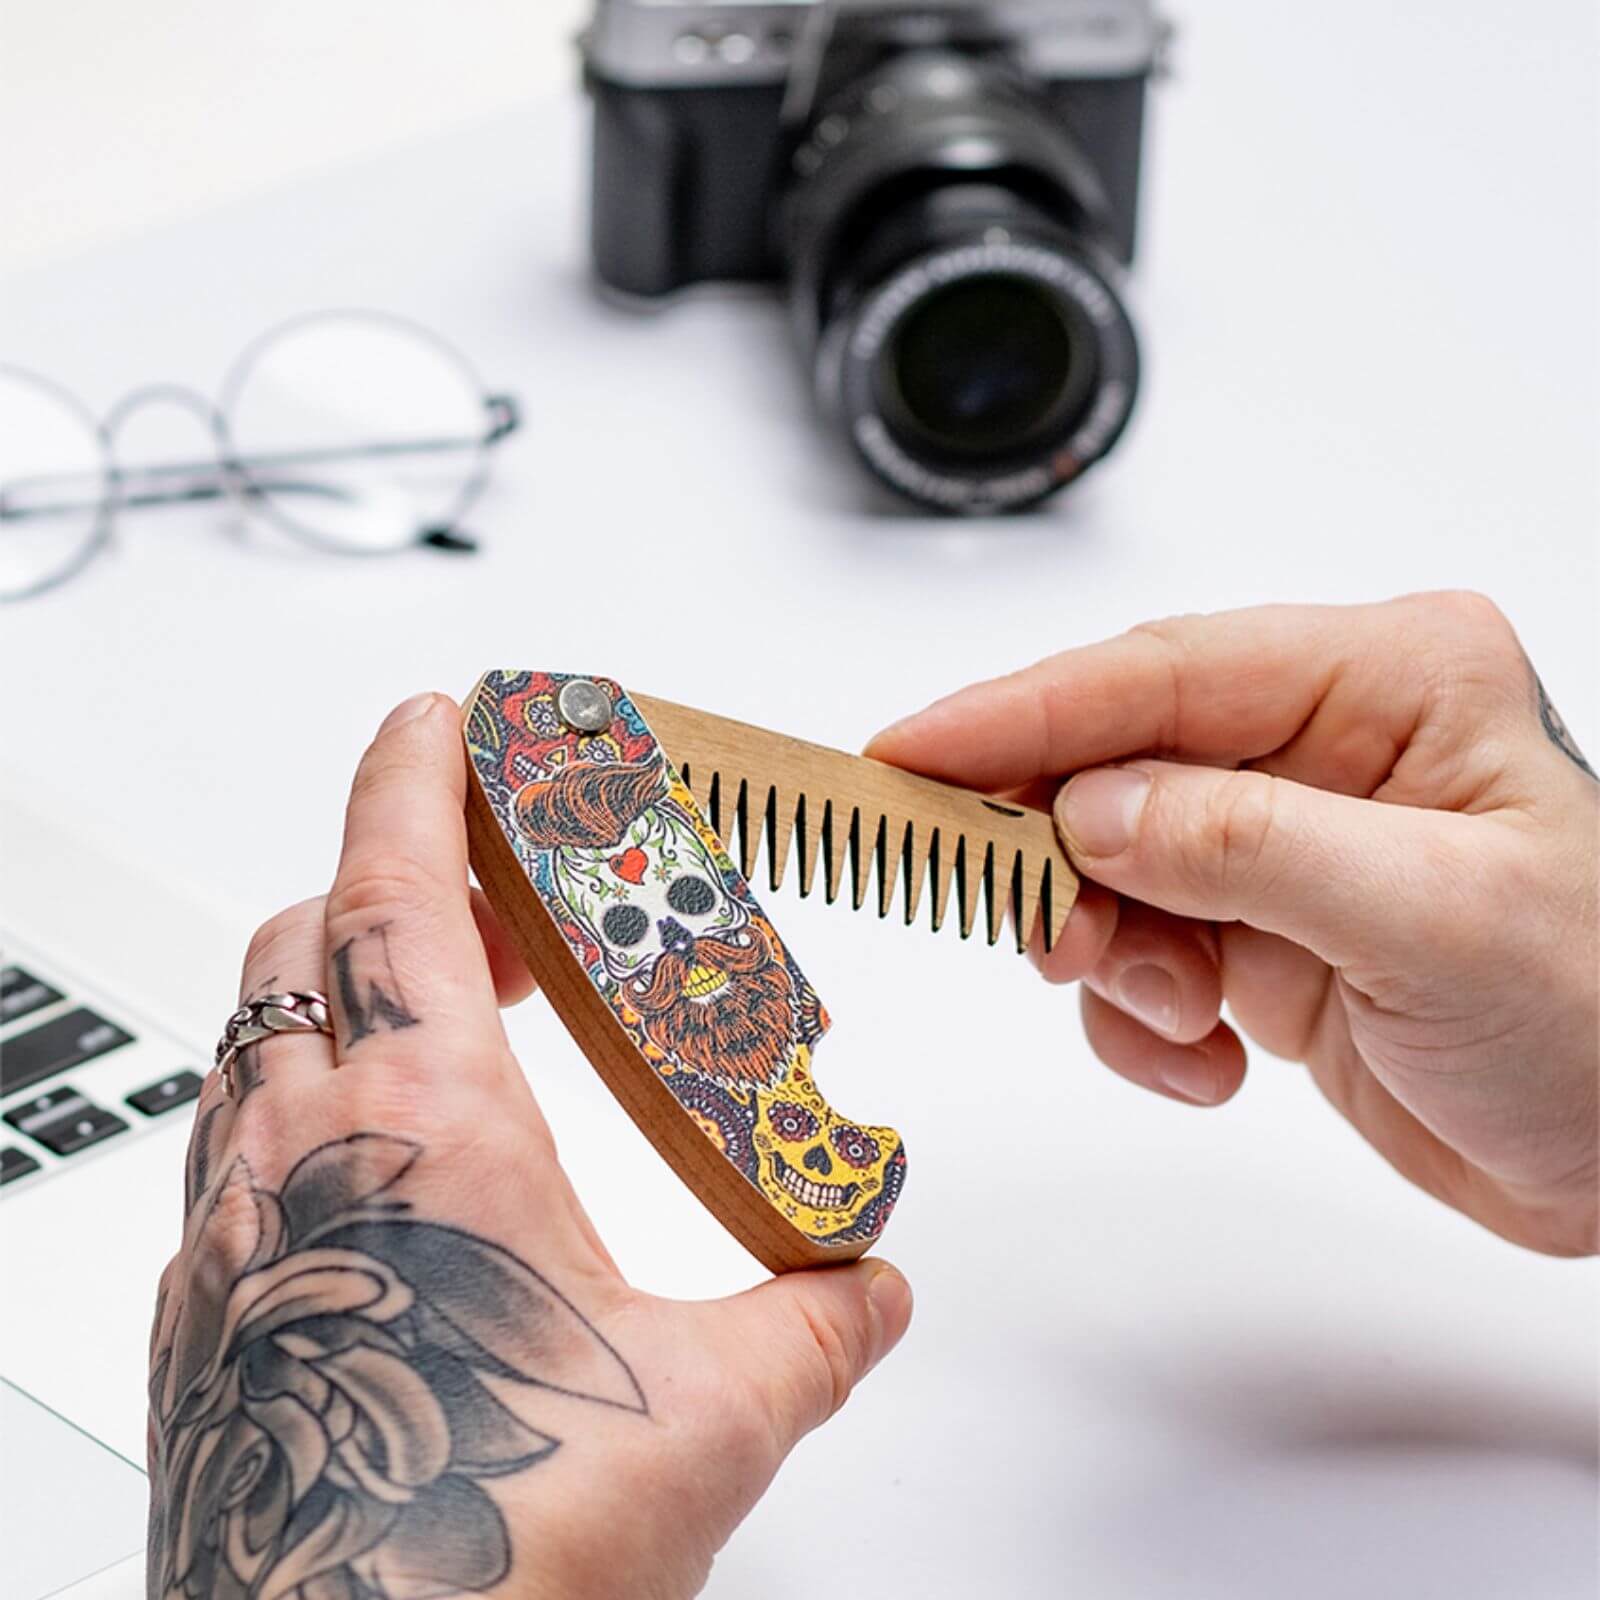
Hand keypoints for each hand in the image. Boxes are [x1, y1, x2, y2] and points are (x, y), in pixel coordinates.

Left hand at [147, 693, 911, 1599]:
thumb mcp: (710, 1417)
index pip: (394, 885)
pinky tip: (374, 1174)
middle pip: (307, 939)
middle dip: (394, 879)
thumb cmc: (487, 1553)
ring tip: (445, 1021)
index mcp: (425, 1128)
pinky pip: (228, 1153)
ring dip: (340, 990)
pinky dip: (297, 1107)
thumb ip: (812, 1328)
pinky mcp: (200, 1321)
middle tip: (493, 896)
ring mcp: (229, 1239)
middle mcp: (299, 1159)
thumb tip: (869, 1289)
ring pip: (255, 1040)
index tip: (438, 715)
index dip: (415, 776)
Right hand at [869, 593, 1597, 1256]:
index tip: (906, 754)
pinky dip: (1141, 1016)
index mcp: (1387, 680)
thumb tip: (1089, 811)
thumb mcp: (1432, 923)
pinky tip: (1212, 1060)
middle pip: (1113, 761)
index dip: (1018, 714)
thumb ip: (1248, 849)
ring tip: (1181, 1017)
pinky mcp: (1254, 922)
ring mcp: (1282, 834)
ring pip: (1107, 862)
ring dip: (1111, 953)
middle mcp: (1324, 740)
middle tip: (1034, 927)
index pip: (1160, 673)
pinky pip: (1135, 948)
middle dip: (1061, 857)